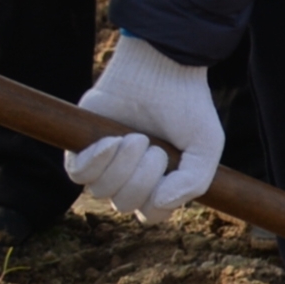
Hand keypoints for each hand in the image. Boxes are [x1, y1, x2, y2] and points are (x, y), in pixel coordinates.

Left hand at [65, 36, 223, 221]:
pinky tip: (112, 140)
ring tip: (135, 136)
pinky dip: (96, 161)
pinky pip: (78, 174)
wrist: (160, 69)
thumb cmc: (187, 106)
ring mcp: (104, 164)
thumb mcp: (206, 145)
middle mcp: (129, 177)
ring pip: (101, 191)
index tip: (170, 169)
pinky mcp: (82, 149)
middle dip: (141, 178)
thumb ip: (195, 181)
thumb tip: (160, 202)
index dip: (158, 200)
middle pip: (125, 203)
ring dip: (120, 166)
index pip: (151, 214)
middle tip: (154, 146)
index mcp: (159, 181)